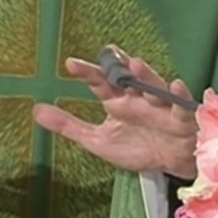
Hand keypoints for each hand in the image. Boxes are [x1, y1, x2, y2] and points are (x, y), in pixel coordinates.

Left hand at [33, 48, 197, 179]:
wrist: (170, 164)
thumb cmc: (137, 147)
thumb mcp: (98, 140)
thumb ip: (69, 126)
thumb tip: (36, 111)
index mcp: (118, 101)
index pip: (101, 82)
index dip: (87, 73)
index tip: (71, 65)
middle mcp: (138, 98)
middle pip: (128, 77)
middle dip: (120, 64)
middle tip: (109, 52)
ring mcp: (160, 106)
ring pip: (153, 86)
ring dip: (146, 75)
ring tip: (135, 65)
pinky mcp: (180, 119)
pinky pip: (181, 106)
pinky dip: (179, 96)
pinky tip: (175, 86)